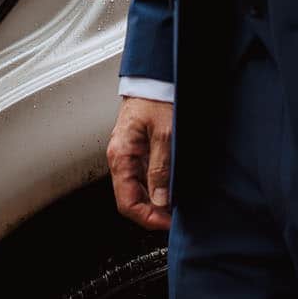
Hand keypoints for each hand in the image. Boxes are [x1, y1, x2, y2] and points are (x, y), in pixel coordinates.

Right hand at [107, 96, 173, 230]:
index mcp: (121, 156)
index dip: (148, 218)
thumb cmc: (156, 97)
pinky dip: (157, 186)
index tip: (167, 222)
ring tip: (176, 203)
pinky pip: (143, 175)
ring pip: (138, 189)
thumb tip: (159, 199)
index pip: (127, 203)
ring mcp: (129, 154)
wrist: (154, 76)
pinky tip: (171, 186)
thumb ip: (161, 168)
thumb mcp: (164, 134)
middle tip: (174, 217)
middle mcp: (121, 157)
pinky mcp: (138, 148)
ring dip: (155, 200)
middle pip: (131, 199)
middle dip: (152, 212)